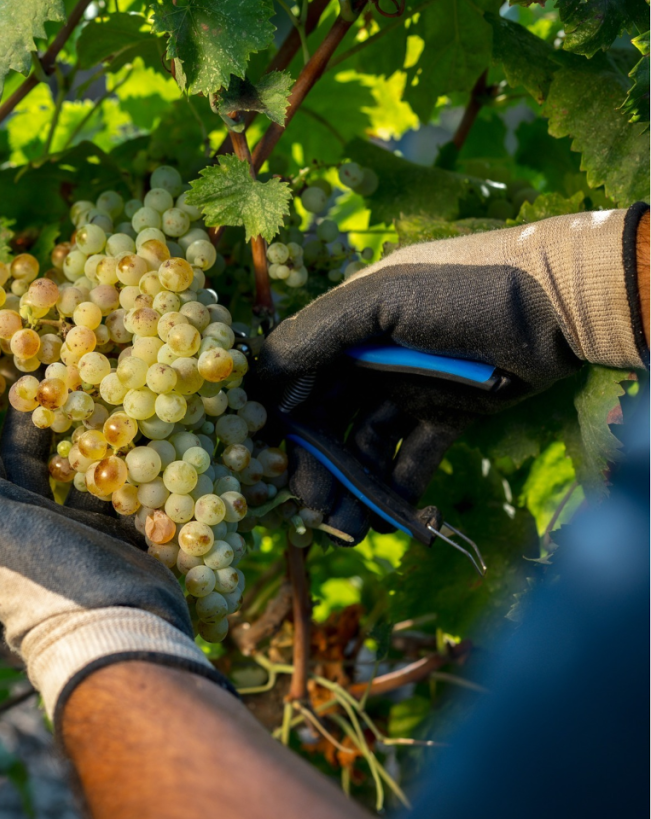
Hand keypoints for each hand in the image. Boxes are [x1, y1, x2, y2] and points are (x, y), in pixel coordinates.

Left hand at [0, 360, 227, 721]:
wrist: (112, 631)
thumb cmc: (36, 570)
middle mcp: (15, 515)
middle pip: (14, 445)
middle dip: (22, 398)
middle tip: (38, 347)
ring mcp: (63, 526)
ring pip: (62, 461)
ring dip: (69, 422)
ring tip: (84, 375)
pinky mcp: (109, 534)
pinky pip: (104, 484)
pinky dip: (109, 457)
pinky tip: (122, 427)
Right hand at [258, 207, 647, 543]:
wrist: (557, 306)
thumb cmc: (462, 291)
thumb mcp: (383, 298)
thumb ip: (319, 331)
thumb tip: (260, 371)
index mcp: (348, 327)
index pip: (298, 377)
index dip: (283, 421)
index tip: (270, 464)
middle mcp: (370, 359)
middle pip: (328, 420)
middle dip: (318, 466)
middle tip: (313, 511)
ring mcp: (407, 389)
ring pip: (365, 445)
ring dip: (353, 484)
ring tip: (348, 527)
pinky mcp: (446, 416)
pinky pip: (412, 457)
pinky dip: (398, 486)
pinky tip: (390, 515)